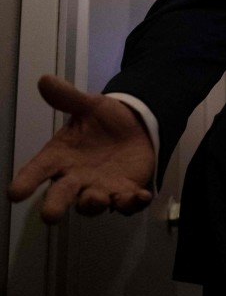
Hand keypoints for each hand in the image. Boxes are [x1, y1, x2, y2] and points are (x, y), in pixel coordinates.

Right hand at [7, 74, 155, 222]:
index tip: (15, 193)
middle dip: (55, 206)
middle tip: (49, 216)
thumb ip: (68, 98)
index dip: (25, 181)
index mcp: (60, 157)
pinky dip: (132, 203)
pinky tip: (141, 196)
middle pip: (61, 196)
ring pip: (93, 204)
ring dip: (94, 204)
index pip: (37, 170)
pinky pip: (128, 203)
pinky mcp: (126, 191)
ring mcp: (101, 188)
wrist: (136, 126)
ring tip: (97, 198)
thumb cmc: (104, 120)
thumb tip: (45, 79)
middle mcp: (76, 178)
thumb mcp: (89, 106)